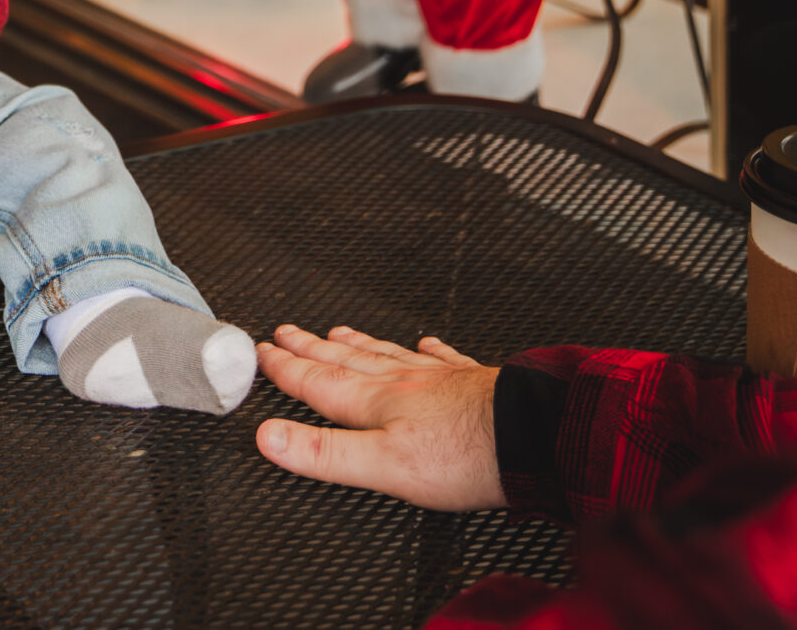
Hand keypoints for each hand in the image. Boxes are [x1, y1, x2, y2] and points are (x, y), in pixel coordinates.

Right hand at [252, 324, 505, 511]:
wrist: (532, 436)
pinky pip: (441, 359)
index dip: (287, 369)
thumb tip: (269, 438)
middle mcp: (402, 384)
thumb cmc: (463, 455)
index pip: (318, 382)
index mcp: (375, 403)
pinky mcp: (473, 385)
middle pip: (346, 361)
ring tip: (337, 332)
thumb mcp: (382, 465)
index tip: (263, 352)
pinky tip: (425, 344)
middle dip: (311, 349)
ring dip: (357, 344)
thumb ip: (323, 453)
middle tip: (287, 332)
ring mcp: (438, 381)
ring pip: (386, 355)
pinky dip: (426, 350)